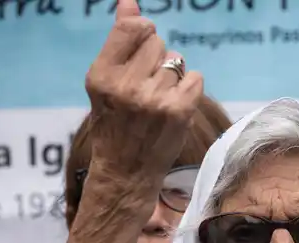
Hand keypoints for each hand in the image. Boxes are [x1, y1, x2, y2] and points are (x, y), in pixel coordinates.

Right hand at [84, 0, 202, 194]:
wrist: (126, 170)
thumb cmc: (114, 122)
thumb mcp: (105, 82)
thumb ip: (118, 40)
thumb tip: (129, 1)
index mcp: (102, 75)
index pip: (133, 27)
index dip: (143, 31)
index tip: (141, 46)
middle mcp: (127, 86)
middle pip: (158, 42)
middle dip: (155, 58)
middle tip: (145, 85)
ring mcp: (155, 99)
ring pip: (177, 61)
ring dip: (172, 75)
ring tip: (157, 99)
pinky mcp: (180, 111)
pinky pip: (195, 77)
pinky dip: (189, 89)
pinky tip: (174, 105)